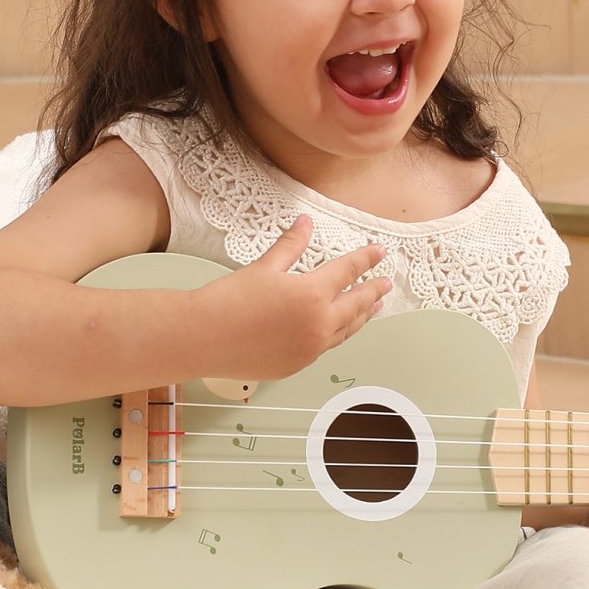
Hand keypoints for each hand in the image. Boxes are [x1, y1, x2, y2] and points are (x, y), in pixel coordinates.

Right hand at [192, 212, 391, 382]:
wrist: (202, 337)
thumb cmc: (228, 302)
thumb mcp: (265, 266)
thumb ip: (291, 245)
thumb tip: (305, 223)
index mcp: (313, 295)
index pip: (349, 271)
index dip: (366, 259)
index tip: (379, 252)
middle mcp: (318, 325)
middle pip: (356, 304)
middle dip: (373, 291)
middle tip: (385, 283)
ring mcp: (309, 349)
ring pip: (346, 331)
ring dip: (362, 317)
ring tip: (373, 308)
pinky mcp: (296, 365)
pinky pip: (325, 348)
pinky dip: (336, 335)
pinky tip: (336, 330)